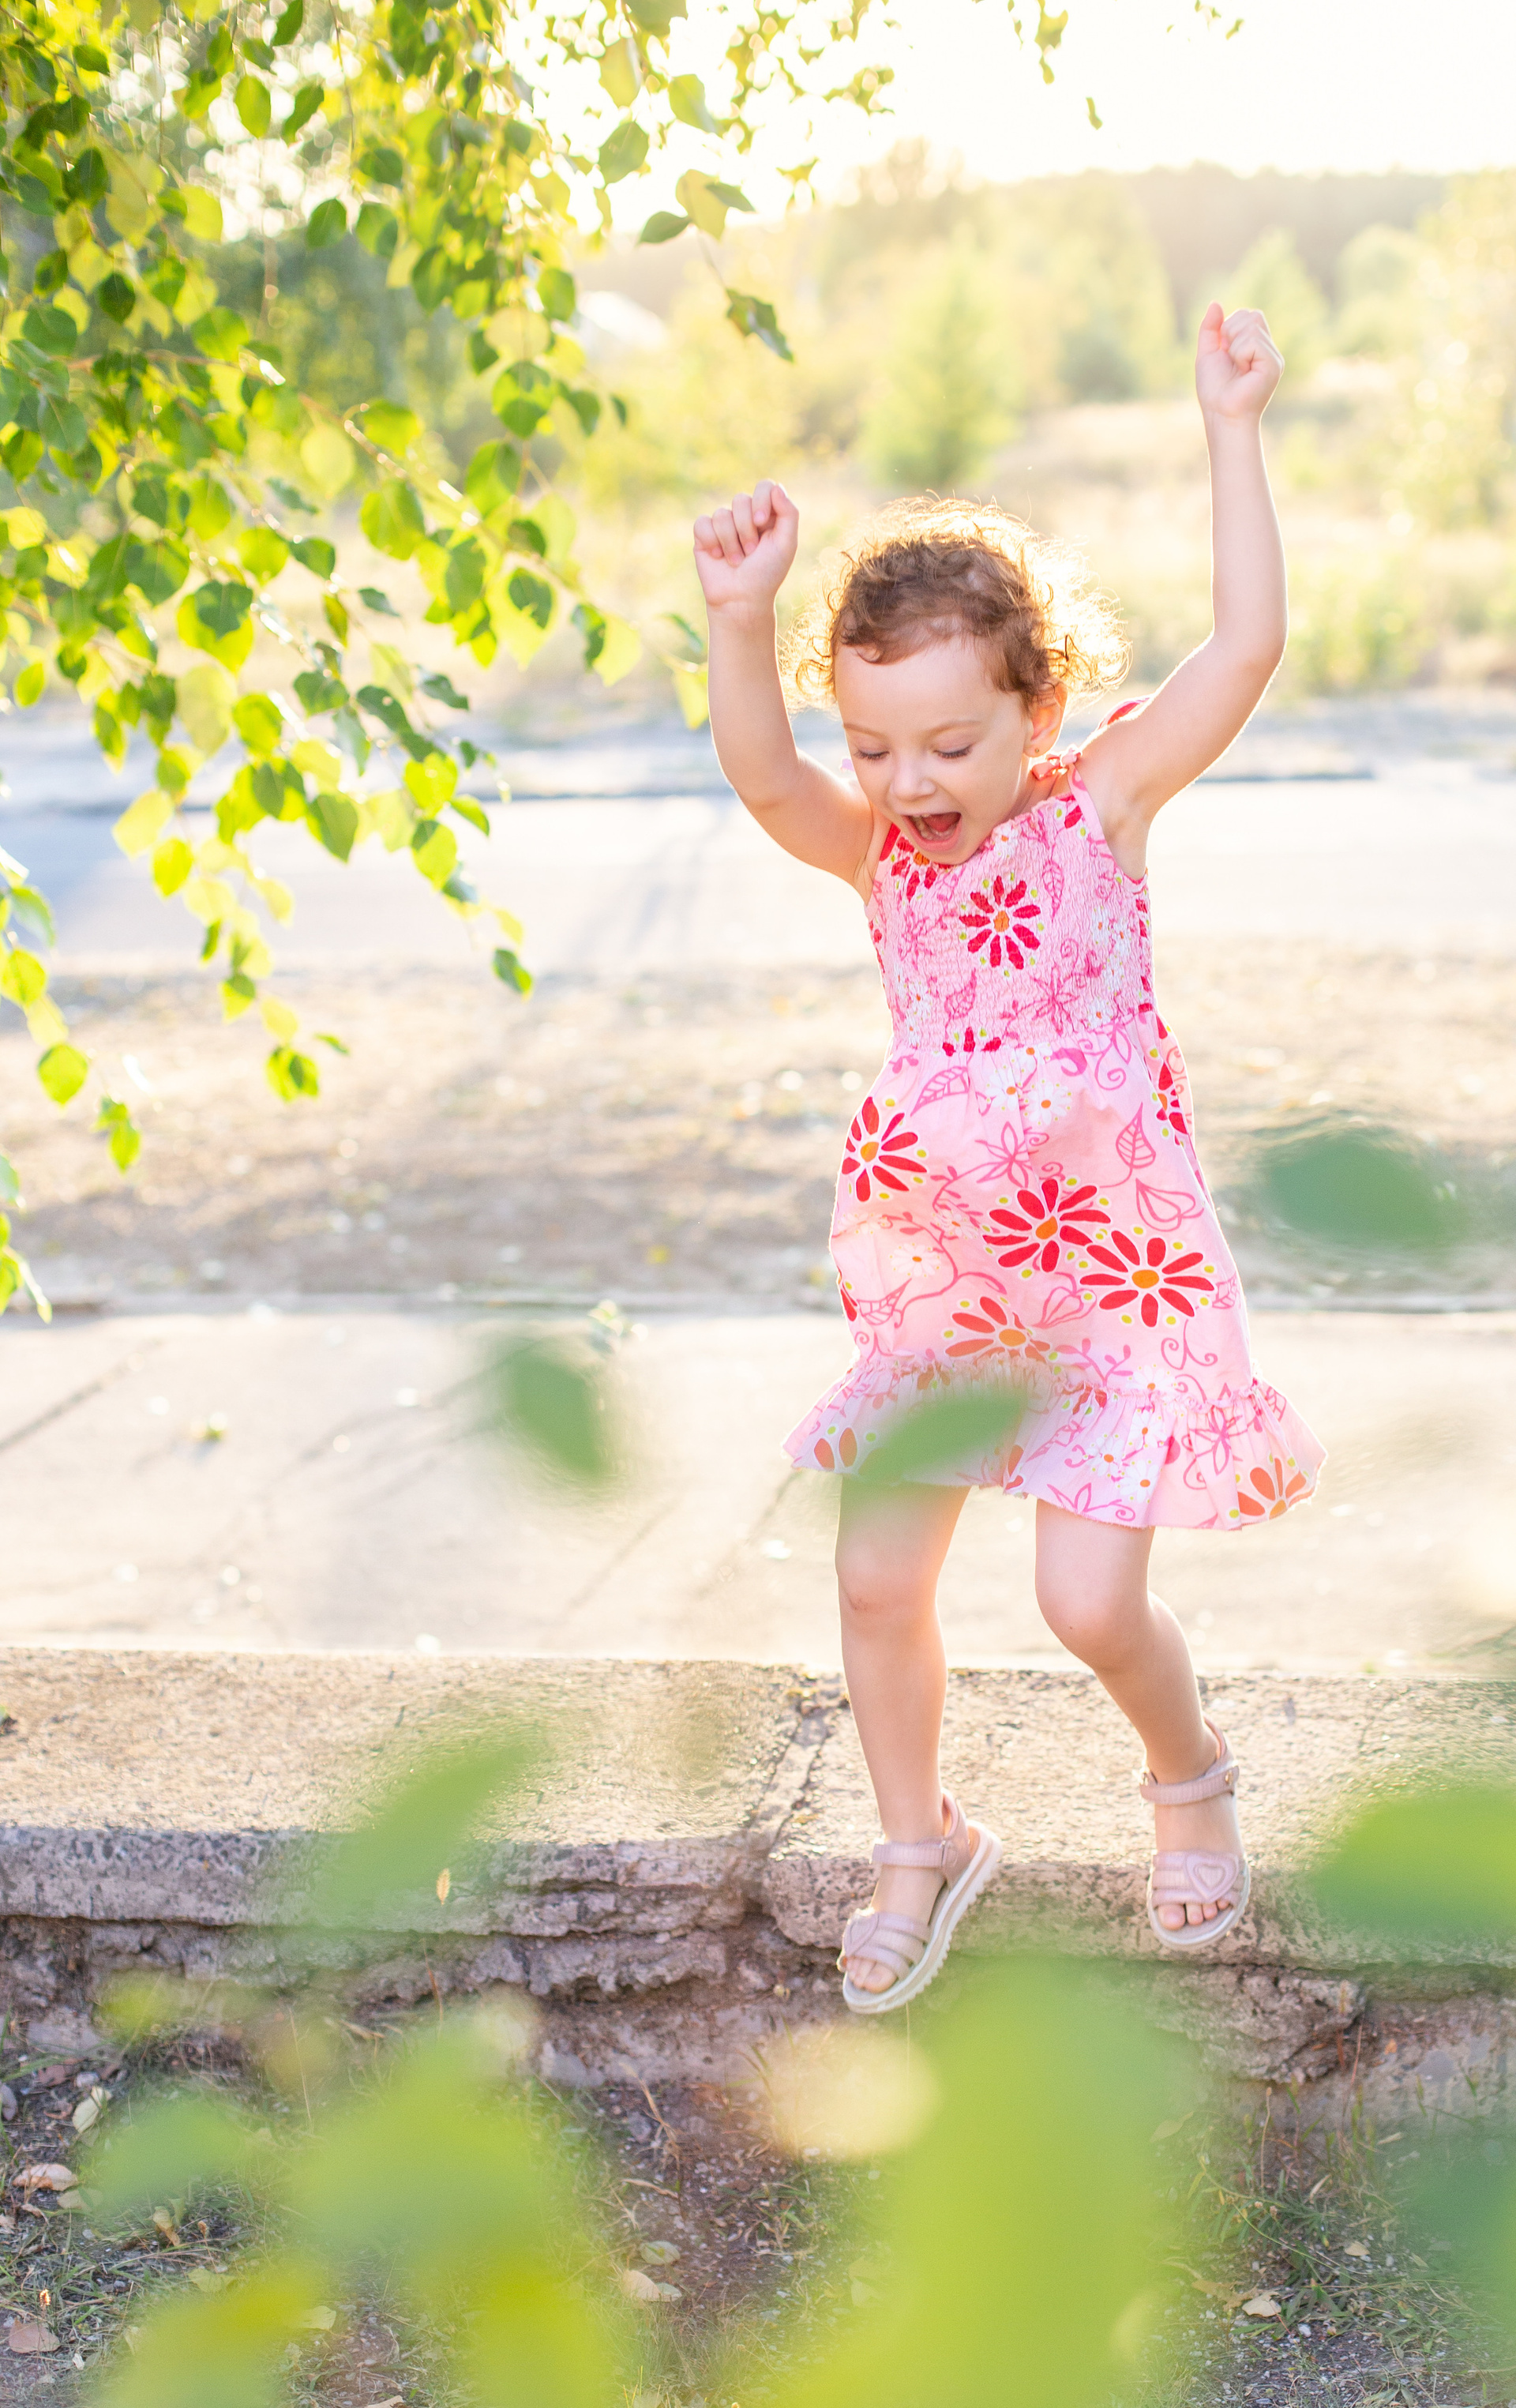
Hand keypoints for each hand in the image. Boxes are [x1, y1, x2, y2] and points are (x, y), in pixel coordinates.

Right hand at [693, 479, 798, 618]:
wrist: (741, 600)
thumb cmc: (766, 574)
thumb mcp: (786, 545)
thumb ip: (789, 513)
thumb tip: (775, 488)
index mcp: (767, 515)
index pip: (764, 487)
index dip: (761, 500)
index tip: (761, 522)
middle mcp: (745, 516)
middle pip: (741, 499)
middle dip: (746, 529)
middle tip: (751, 552)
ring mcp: (724, 524)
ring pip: (722, 514)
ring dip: (730, 542)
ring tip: (736, 561)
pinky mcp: (704, 534)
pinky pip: (703, 523)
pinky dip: (711, 542)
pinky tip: (717, 557)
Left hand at [1195, 303, 1282, 423]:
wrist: (1221, 415)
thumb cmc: (1215, 390)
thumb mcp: (1207, 353)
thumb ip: (1210, 329)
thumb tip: (1215, 303)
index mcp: (1255, 345)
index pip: (1247, 314)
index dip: (1228, 328)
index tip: (1224, 352)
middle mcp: (1267, 349)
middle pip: (1252, 315)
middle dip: (1231, 333)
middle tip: (1231, 361)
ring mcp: (1273, 356)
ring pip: (1252, 325)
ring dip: (1235, 347)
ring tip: (1237, 369)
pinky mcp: (1274, 364)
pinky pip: (1253, 341)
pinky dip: (1240, 354)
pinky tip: (1243, 372)